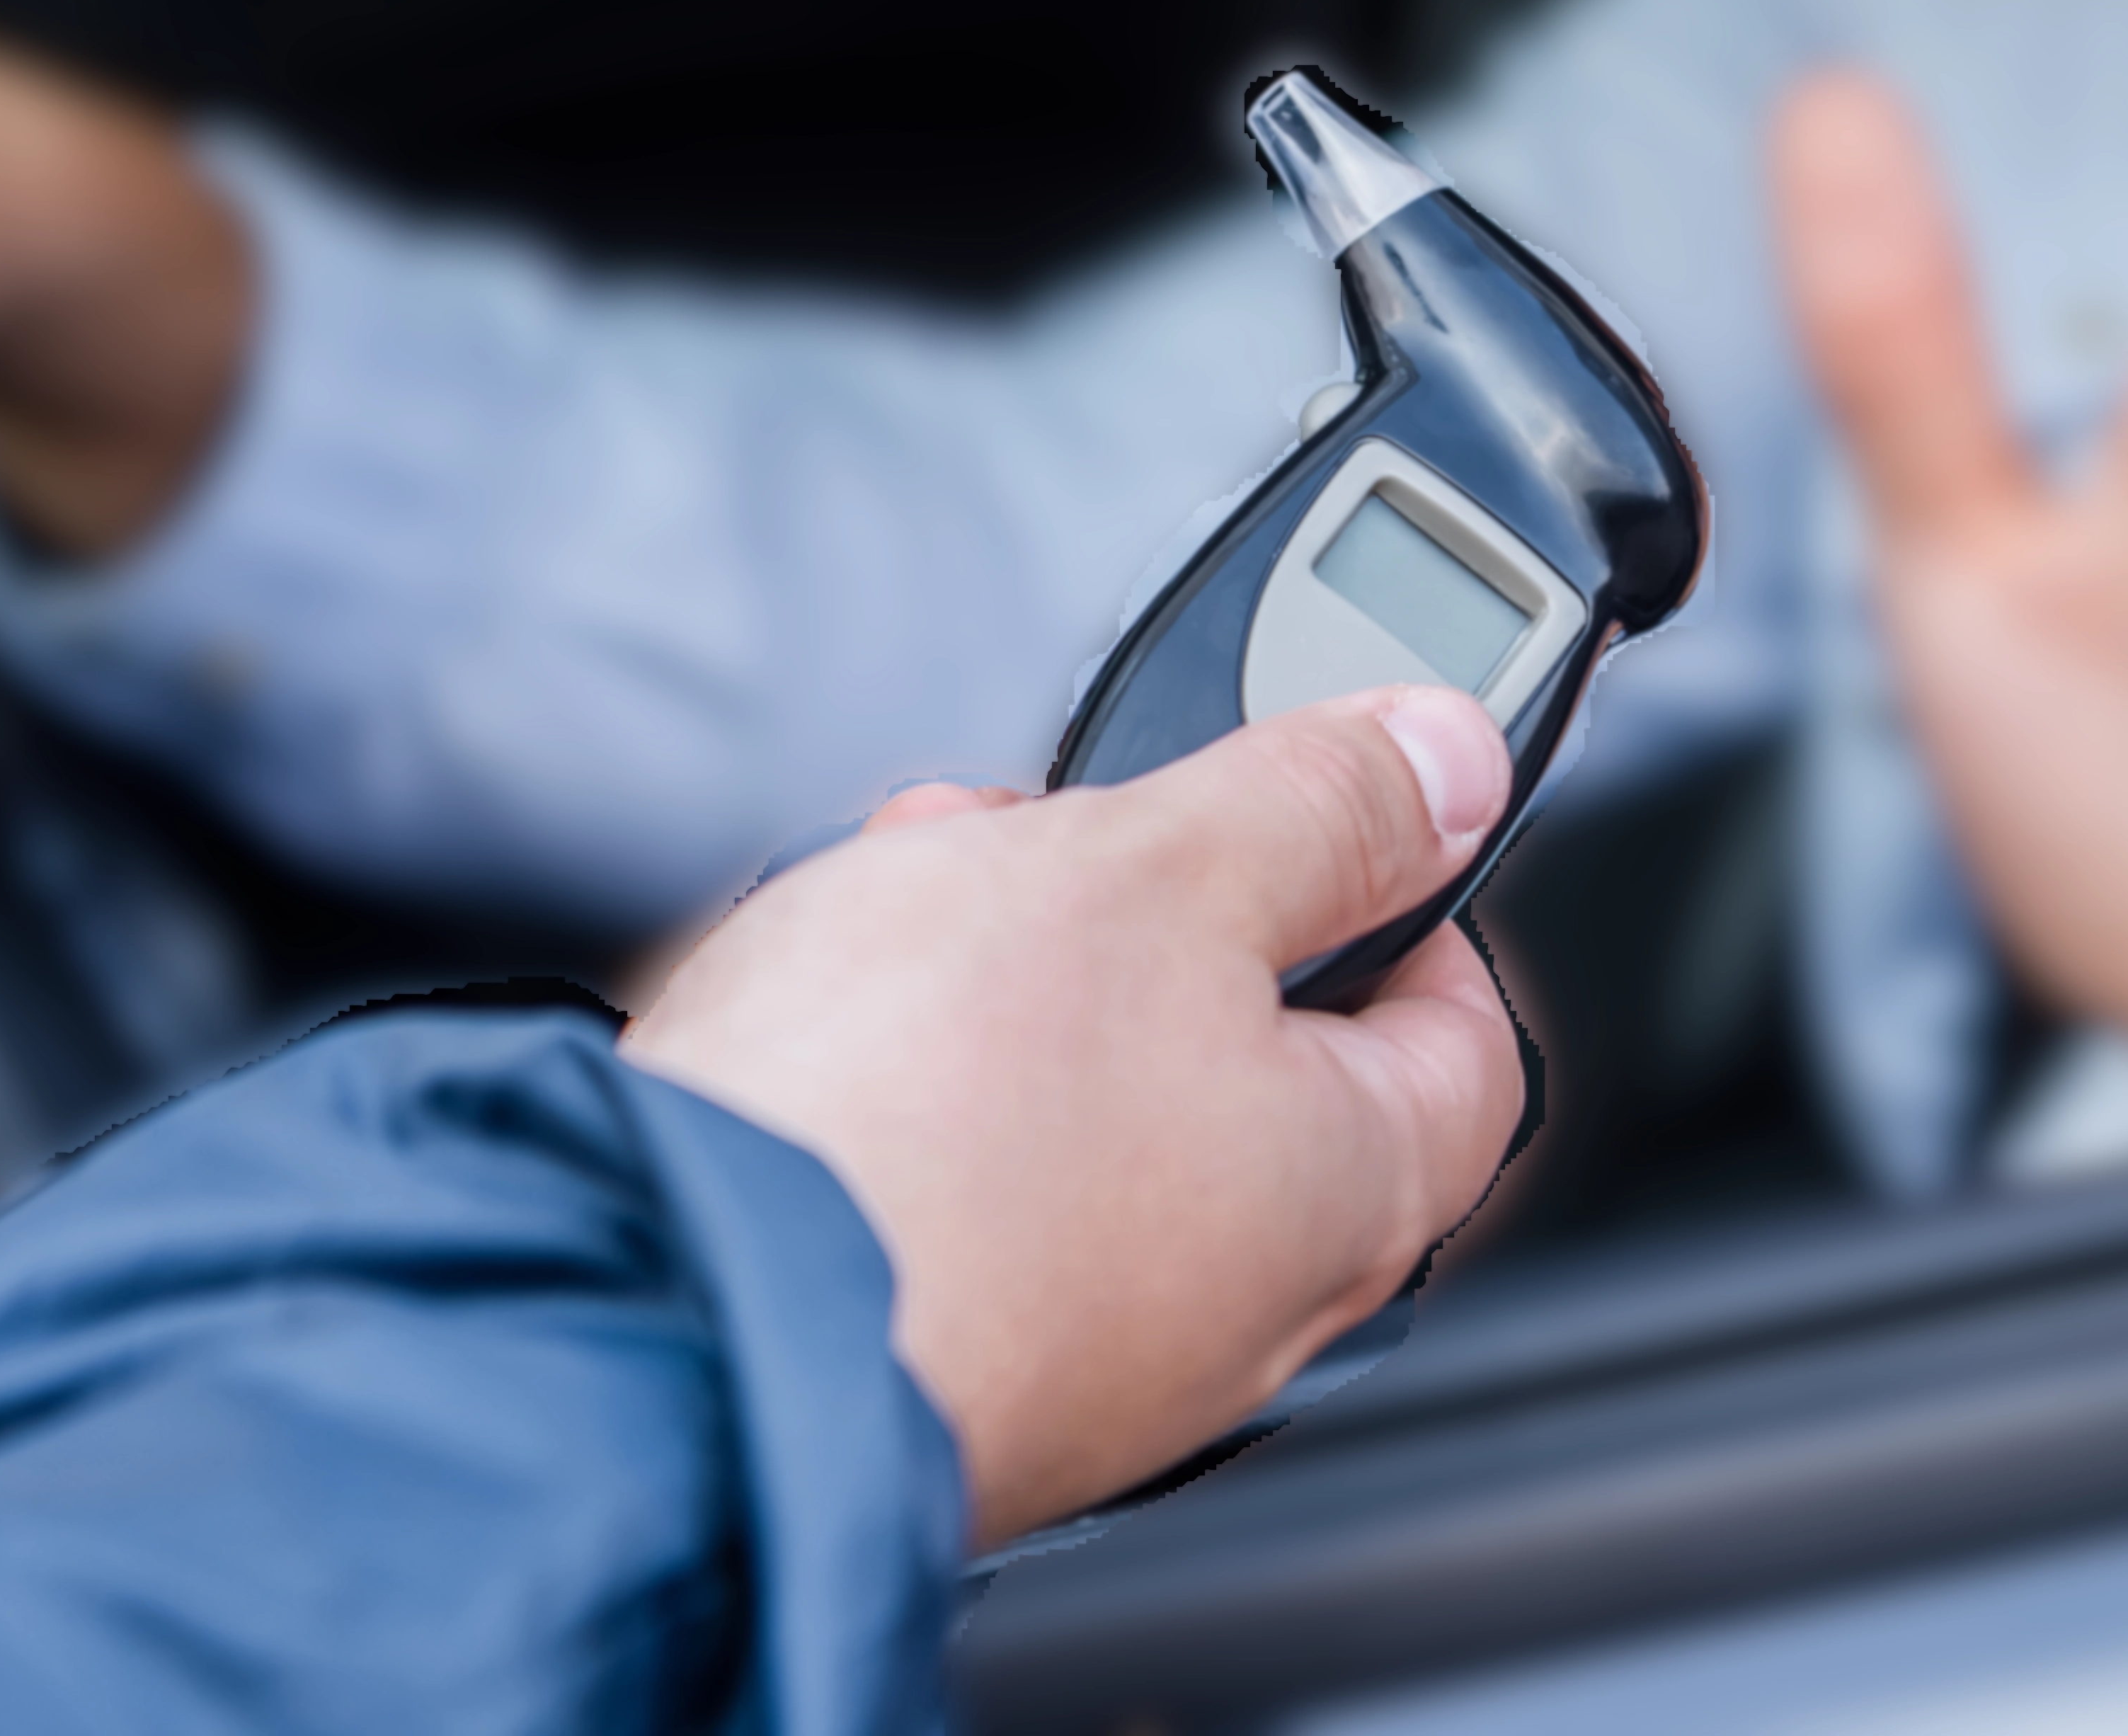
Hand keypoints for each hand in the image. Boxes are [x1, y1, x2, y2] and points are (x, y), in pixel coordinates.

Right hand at [623, 692, 1528, 1545]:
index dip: (1410, 887)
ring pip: (1096, 1111)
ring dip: (1013, 979)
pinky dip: (922, 1086)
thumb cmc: (918, 1124)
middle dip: (1151, 908)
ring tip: (909, 893)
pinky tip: (836, 1021)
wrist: (664, 1318)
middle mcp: (1240, 1311)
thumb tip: (1451, 761)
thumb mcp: (1155, 867)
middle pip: (1259, 1061)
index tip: (1332, 806)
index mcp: (1350, 1190)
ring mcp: (1082, 1358)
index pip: (1464, 1030)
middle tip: (1062, 831)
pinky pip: (972, 1190)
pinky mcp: (934, 1367)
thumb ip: (1320, 804)